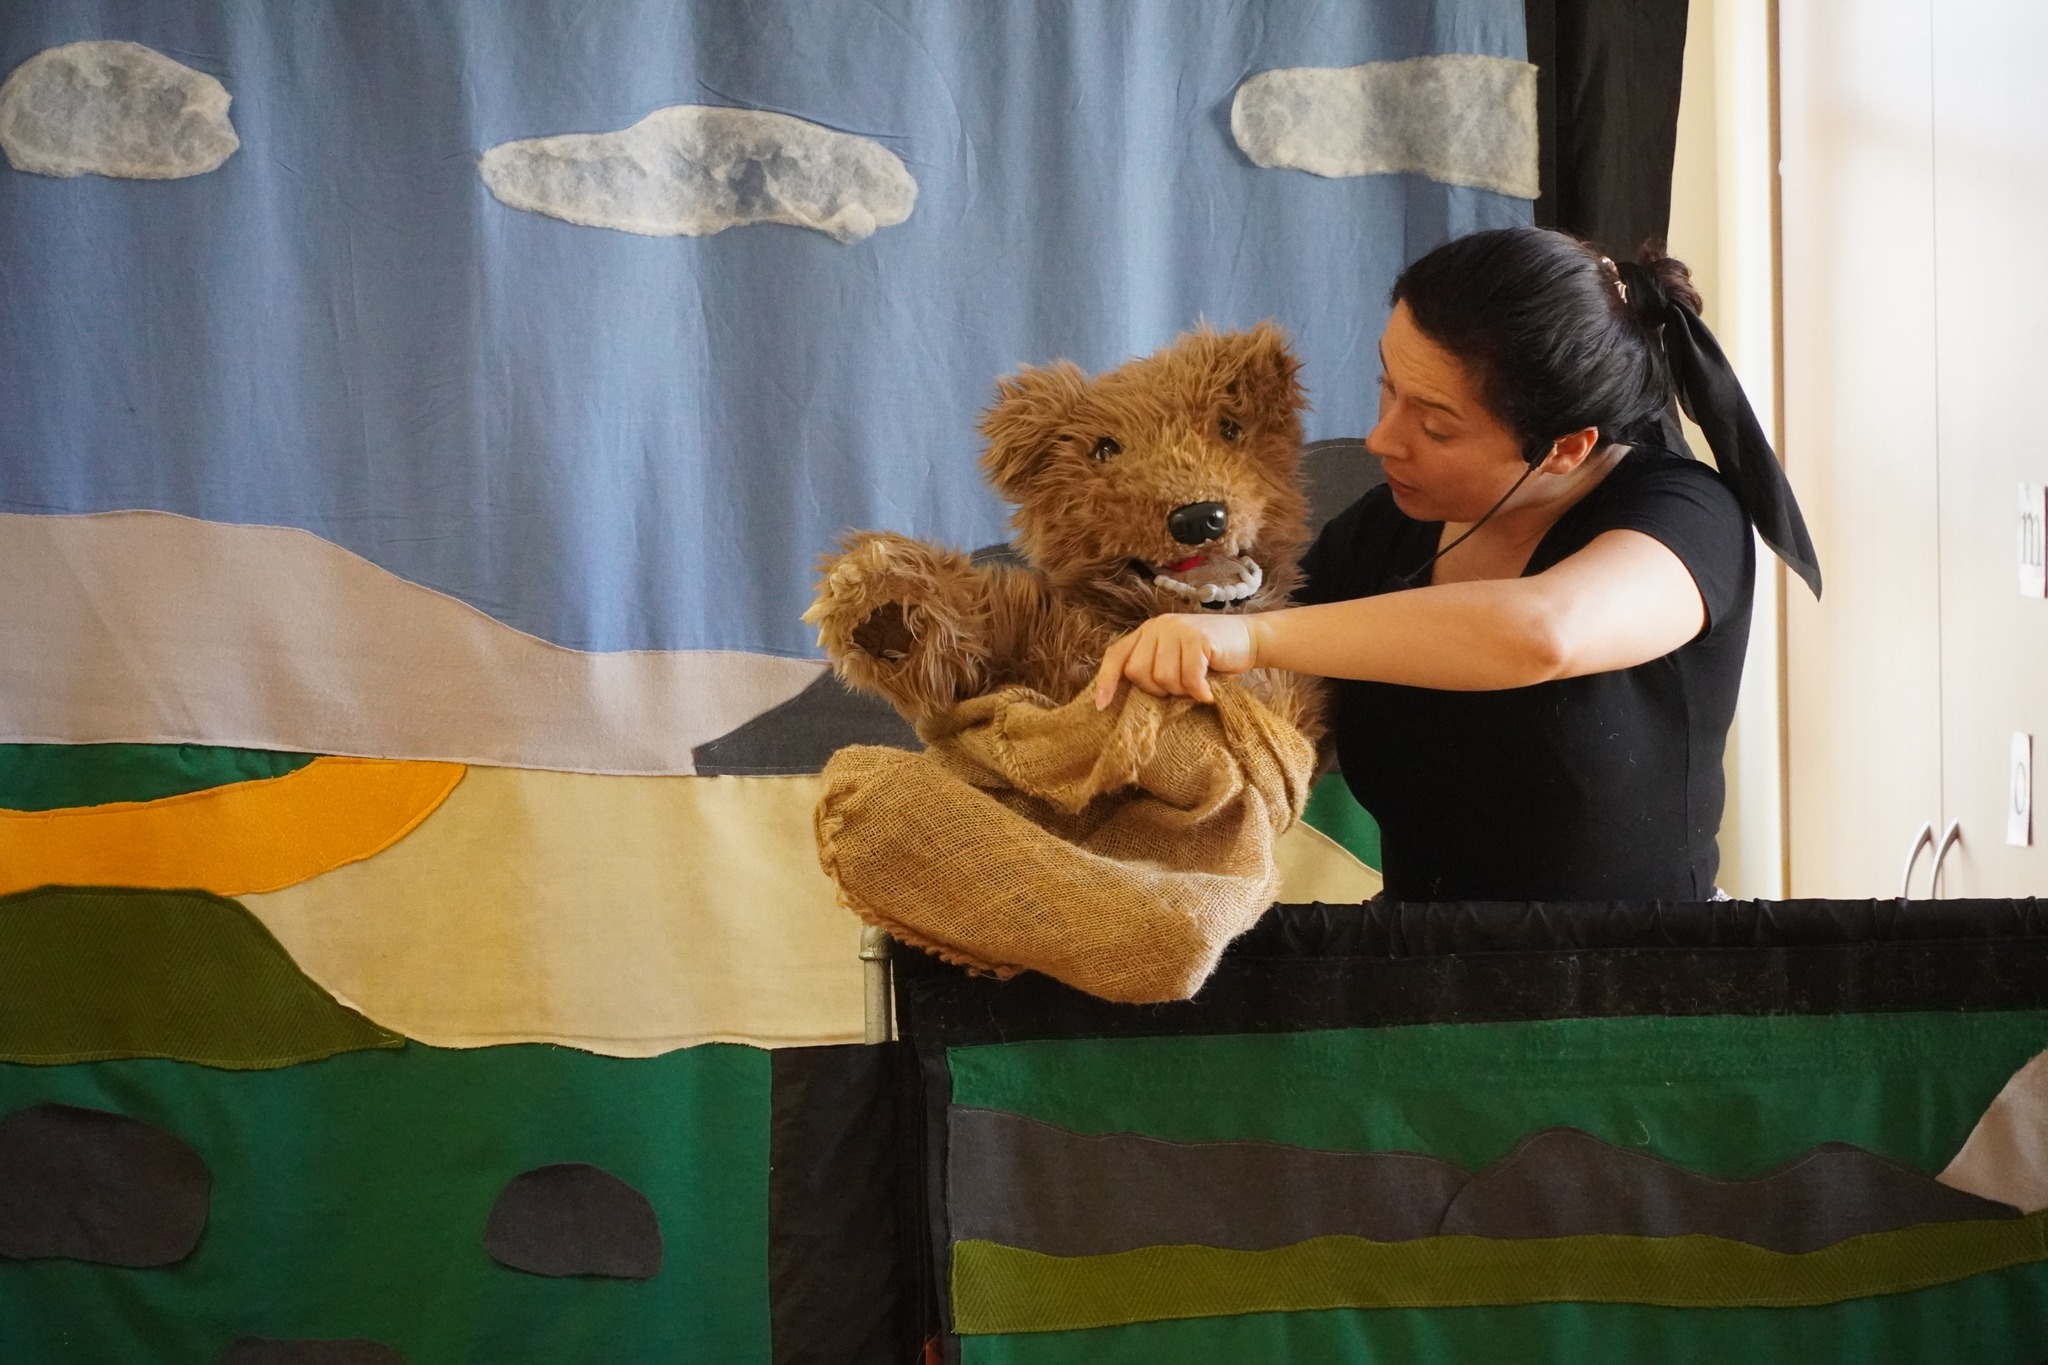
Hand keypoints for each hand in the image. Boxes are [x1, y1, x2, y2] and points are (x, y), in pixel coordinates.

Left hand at [1092, 612, 1259, 708]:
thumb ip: (1152, 668)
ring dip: (1182, 690)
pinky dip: (1199, 691)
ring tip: (1198, 683)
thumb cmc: (1209, 658)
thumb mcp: (1174, 659)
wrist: (1249, 639)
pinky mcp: (1198, 638)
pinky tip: (1208, 692)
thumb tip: (1126, 699)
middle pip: (1139, 673)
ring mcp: (1177, 629)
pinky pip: (1188, 677)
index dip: (1107, 681)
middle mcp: (1157, 626)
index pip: (1116, 655)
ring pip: (1164, 678)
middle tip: (1181, 686)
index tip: (1102, 706)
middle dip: (1159, 690)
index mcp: (1147, 632)